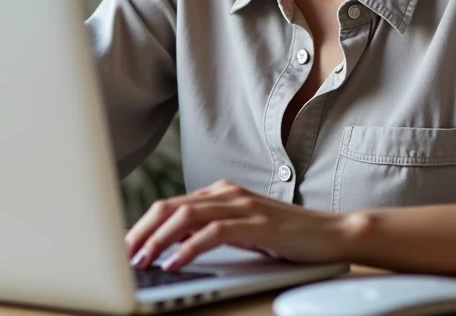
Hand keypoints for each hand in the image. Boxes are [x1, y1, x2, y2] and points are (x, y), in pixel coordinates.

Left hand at [124, 179, 355, 270]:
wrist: (332, 234)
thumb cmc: (288, 237)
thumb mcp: (242, 230)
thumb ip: (211, 230)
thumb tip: (171, 245)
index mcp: (221, 192)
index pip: (171, 205)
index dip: (143, 224)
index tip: (125, 244)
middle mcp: (227, 193)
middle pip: (170, 207)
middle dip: (141, 230)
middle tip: (123, 253)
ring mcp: (241, 206)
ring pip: (185, 217)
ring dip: (157, 240)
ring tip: (141, 260)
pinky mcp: (254, 223)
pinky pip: (210, 234)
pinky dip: (187, 249)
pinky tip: (174, 264)